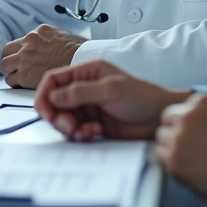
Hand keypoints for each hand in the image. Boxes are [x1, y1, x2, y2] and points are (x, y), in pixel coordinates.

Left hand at [0, 24, 86, 87]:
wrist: (85, 63)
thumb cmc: (80, 53)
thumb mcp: (62, 36)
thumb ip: (47, 40)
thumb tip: (45, 47)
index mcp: (37, 33)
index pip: (19, 42)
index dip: (20, 52)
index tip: (24, 59)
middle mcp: (28, 43)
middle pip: (6, 52)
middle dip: (11, 61)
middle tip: (18, 69)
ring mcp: (25, 59)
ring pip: (5, 66)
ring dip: (12, 72)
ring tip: (22, 78)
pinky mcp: (25, 75)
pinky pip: (10, 80)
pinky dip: (16, 84)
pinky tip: (26, 86)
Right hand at [35, 60, 190, 140]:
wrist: (161, 118)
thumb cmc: (143, 97)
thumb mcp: (111, 90)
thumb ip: (80, 92)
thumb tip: (54, 96)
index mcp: (87, 72)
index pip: (53, 80)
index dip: (44, 96)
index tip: (46, 113)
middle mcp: (84, 88)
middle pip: (55, 102)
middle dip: (58, 117)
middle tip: (70, 127)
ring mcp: (88, 107)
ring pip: (63, 118)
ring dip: (70, 128)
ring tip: (87, 132)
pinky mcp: (93, 123)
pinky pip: (75, 130)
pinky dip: (80, 134)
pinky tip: (95, 133)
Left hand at [155, 93, 206, 206]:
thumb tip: (193, 128)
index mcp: (202, 103)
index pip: (180, 109)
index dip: (187, 124)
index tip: (197, 135)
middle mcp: (187, 116)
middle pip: (166, 122)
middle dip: (176, 134)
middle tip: (193, 149)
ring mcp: (178, 138)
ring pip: (161, 140)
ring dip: (172, 149)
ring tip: (195, 161)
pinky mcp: (174, 161)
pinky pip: (161, 159)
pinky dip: (172, 165)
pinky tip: (192, 170)